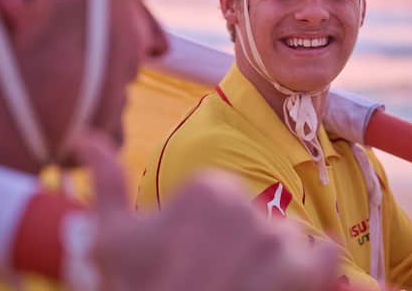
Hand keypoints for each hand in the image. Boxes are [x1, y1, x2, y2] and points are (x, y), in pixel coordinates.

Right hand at [77, 135, 339, 290]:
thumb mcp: (111, 241)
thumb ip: (106, 182)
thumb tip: (86, 135)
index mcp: (207, 188)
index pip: (226, 206)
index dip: (210, 239)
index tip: (194, 264)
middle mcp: (246, 204)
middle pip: (257, 224)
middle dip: (241, 252)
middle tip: (216, 285)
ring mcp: (277, 239)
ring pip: (288, 243)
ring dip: (274, 267)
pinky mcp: (306, 274)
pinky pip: (326, 258)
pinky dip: (315, 272)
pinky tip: (285, 288)